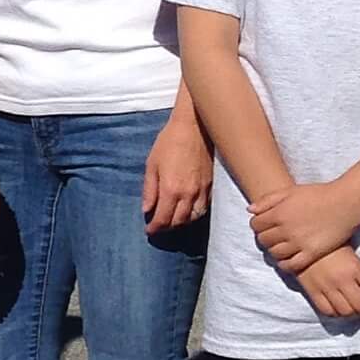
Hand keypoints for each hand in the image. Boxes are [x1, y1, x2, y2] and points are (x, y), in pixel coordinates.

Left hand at [141, 114, 212, 231]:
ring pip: (194, 218)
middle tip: (159, 227)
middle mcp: (188, 195)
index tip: (149, 231)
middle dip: (168, 227)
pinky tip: (188, 211)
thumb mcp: (152, 164)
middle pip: (179, 222)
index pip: (163, 219)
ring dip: (182, 223)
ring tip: (172, 221)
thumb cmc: (169, 143)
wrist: (195, 128)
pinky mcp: (212, 187)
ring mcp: (203, 192)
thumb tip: (147, 209)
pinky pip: (204, 208)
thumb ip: (149, 189)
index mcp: (171, 189)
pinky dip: (195, 214)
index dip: (155, 228)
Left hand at [251, 180, 359, 274]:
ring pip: (275, 253)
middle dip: (264, 238)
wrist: (345, 204)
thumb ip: (268, 200)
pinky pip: (292, 265)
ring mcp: (299, 243)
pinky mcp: (312, 253)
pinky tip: (286, 261)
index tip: (263, 225)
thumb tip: (250, 210)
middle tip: (270, 237)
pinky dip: (285, 265)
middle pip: (264, 240)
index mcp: (279, 213)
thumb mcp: (289, 191)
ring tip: (278, 247)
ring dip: (273, 251)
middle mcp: (286, 229)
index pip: (255, 225)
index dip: (257, 225)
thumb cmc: (317, 194)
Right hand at [295, 245, 359, 319]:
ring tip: (357, 311)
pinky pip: (327, 310)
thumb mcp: (350, 250)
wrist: (297, 238)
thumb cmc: (328, 242)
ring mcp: (326, 286)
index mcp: (355, 267)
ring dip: (355, 315)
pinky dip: (336, 314)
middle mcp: (342, 280)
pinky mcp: (312, 290)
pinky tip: (340, 309)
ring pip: (347, 311)